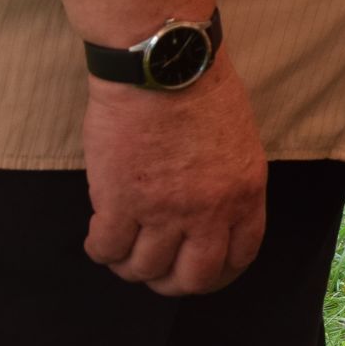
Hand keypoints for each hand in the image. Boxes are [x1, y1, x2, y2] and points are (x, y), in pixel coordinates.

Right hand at [82, 50, 266, 295]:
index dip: (217, 273)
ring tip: (122, 247)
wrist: (163, 63)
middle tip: (155, 270)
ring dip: (130, 265)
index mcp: (245, 192)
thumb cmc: (200, 87)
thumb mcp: (237, 140)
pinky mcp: (121, 202)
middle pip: (194, 278)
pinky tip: (99, 233)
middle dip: (172, 282)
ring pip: (145, 269)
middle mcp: (209, 209)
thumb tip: (208, 216)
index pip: (240, 256)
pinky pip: (107, 249)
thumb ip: (227, 184)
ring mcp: (164, 210)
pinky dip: (100, 249)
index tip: (197, 270)